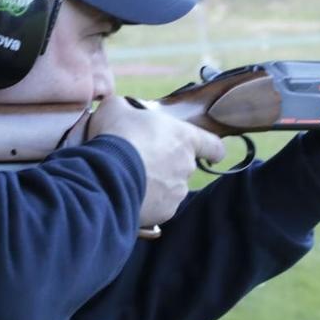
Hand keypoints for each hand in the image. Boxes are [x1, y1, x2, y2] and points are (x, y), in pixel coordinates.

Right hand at [86, 89, 226, 227]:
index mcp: (184, 138)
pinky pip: (158, 206)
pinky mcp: (164, 212)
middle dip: (166, 164)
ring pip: (170, 187)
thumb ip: (126, 107)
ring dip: (156, 184)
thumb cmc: (117, 137)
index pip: (214, 146)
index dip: (211, 150)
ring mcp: (177, 191)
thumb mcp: (116, 108)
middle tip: (141, 159)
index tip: (209, 153)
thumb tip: (122, 109)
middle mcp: (186, 166)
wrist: (105, 176)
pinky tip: (128, 193)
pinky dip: (147, 202)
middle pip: (184, 166)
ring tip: (130, 178)